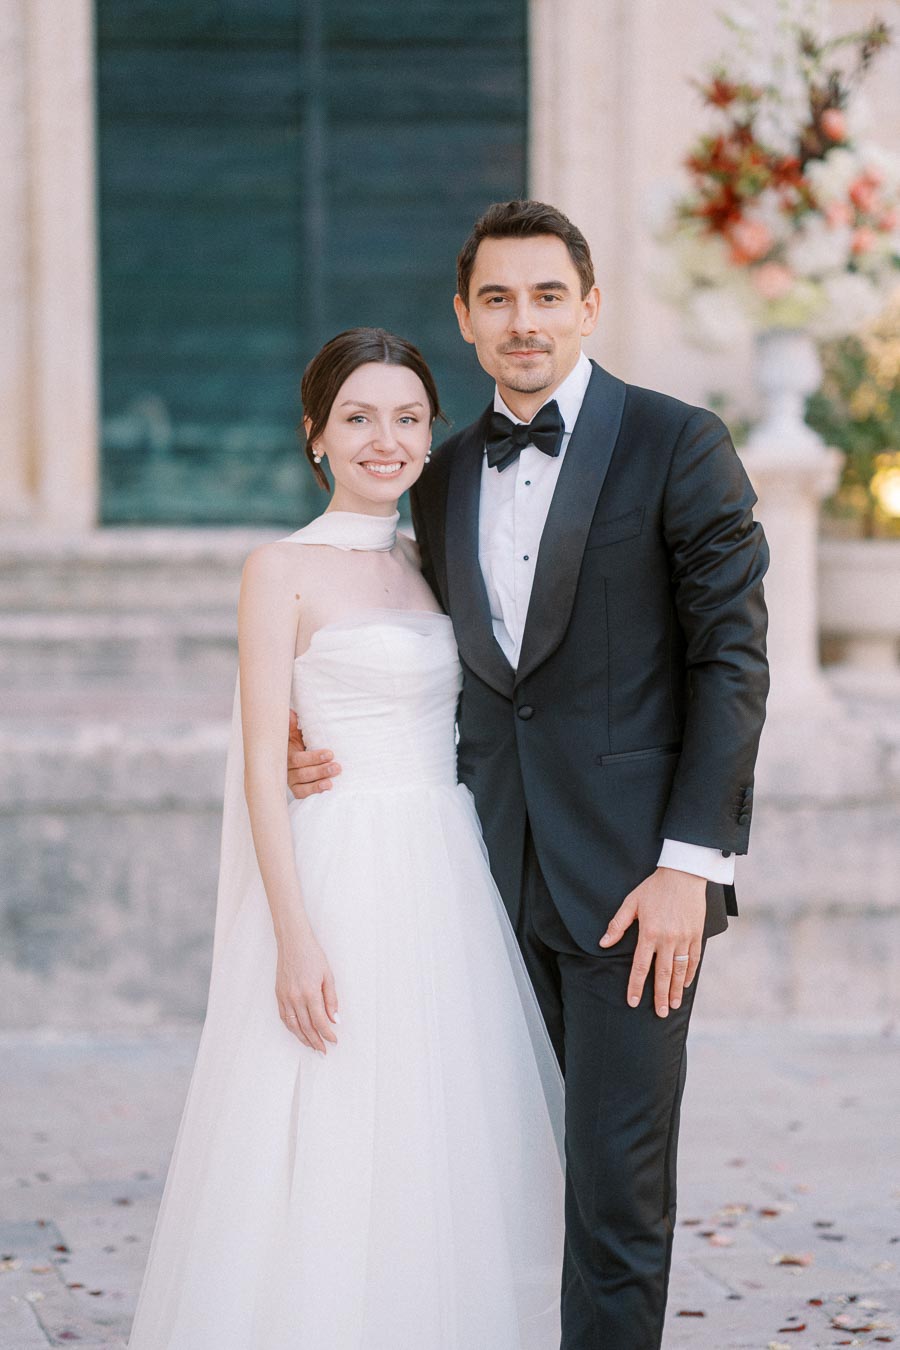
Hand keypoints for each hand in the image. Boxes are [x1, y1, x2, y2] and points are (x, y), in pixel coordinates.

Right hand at [275, 912, 338, 1052]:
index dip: (327, 1034)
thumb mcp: (328, 976)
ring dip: (303, 1038)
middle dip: (316, 1041)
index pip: (320, 1021)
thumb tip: (335, 1019)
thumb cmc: (313, 956)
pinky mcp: (278, 994)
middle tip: (323, 1050)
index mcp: (310, 992)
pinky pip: (284, 1017)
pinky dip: (291, 1028)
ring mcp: (285, 997)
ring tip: (311, 1046)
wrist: (293, 942)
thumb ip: (331, 999)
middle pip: (306, 1027)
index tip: (334, 1041)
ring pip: (293, 1025)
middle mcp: (295, 998)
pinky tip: (297, 1032)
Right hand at [287, 710, 340, 798]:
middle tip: (337, 766)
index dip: (314, 757)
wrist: (296, 756)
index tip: (330, 754)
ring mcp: (292, 781)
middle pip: (302, 773)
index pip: (298, 758)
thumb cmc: (299, 743)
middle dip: (320, 770)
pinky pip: (302, 795)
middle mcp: (288, 769)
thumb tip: (290, 712)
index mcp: (287, 753)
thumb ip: (294, 725)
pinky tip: (327, 789)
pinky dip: (314, 793)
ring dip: (319, 782)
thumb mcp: (296, 734)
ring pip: (303, 785)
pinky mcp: (297, 790)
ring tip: (333, 779)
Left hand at [598, 867, 704, 1016]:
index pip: (640, 966)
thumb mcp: (631, 902)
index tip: (633, 1002)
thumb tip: (603, 943)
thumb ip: (617, 925)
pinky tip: (685, 984)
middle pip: (662, 974)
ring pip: (680, 970)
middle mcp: (667, 939)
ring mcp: (684, 938)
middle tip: (660, 1014)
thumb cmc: (654, 887)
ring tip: (673, 1005)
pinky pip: (693, 959)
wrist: (683, 874)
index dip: (636, 986)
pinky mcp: (697, 934)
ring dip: (675, 990)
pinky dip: (690, 973)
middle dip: (660, 996)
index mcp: (649, 933)